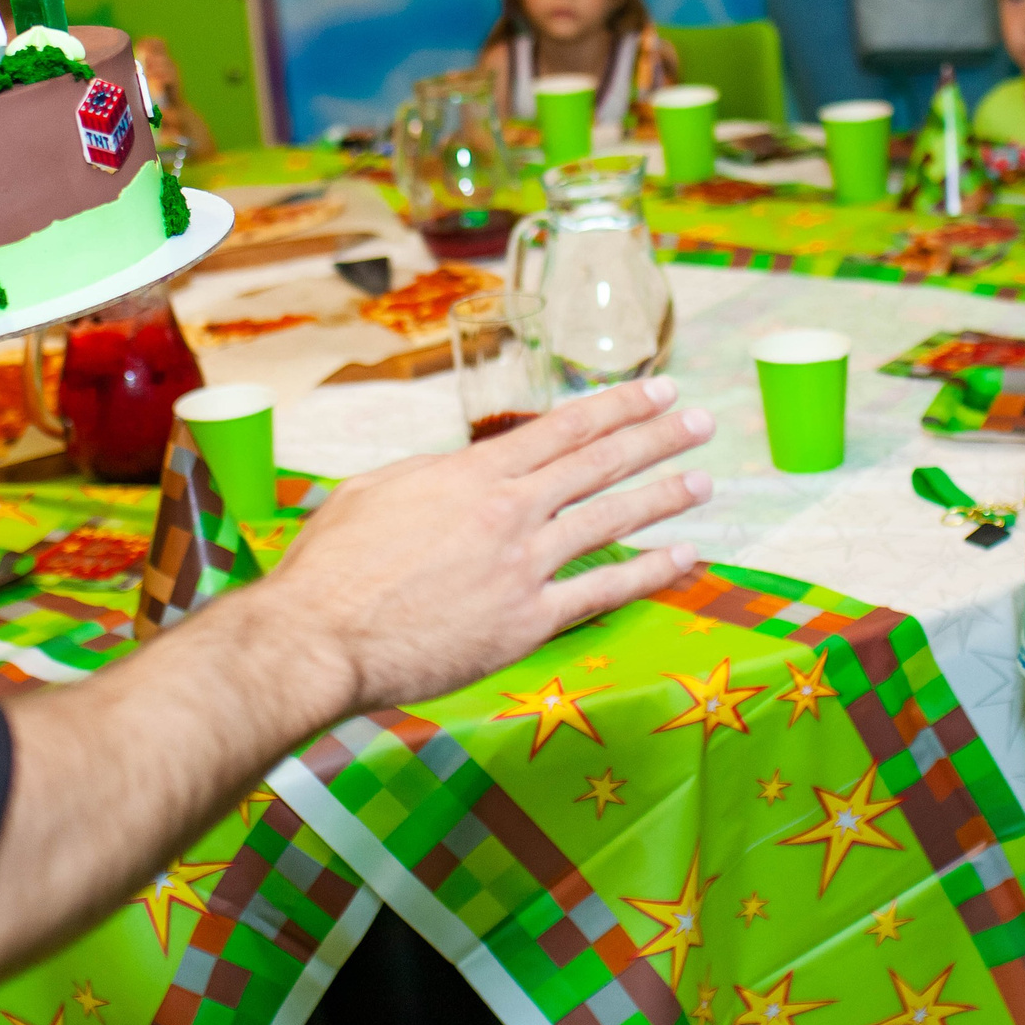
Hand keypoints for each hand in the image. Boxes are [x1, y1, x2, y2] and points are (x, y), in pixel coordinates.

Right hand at [251, 379, 713, 715]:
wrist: (319, 636)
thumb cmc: (331, 567)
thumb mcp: (374, 492)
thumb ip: (431, 476)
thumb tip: (461, 470)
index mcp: (473, 473)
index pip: (564, 427)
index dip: (619, 405)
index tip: (657, 388)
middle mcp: (510, 511)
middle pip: (600, 463)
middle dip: (658, 436)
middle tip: (698, 419)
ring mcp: (524, 567)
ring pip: (612, 520)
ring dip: (664, 496)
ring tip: (705, 480)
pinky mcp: (526, 623)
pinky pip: (603, 593)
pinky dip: (649, 572)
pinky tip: (684, 558)